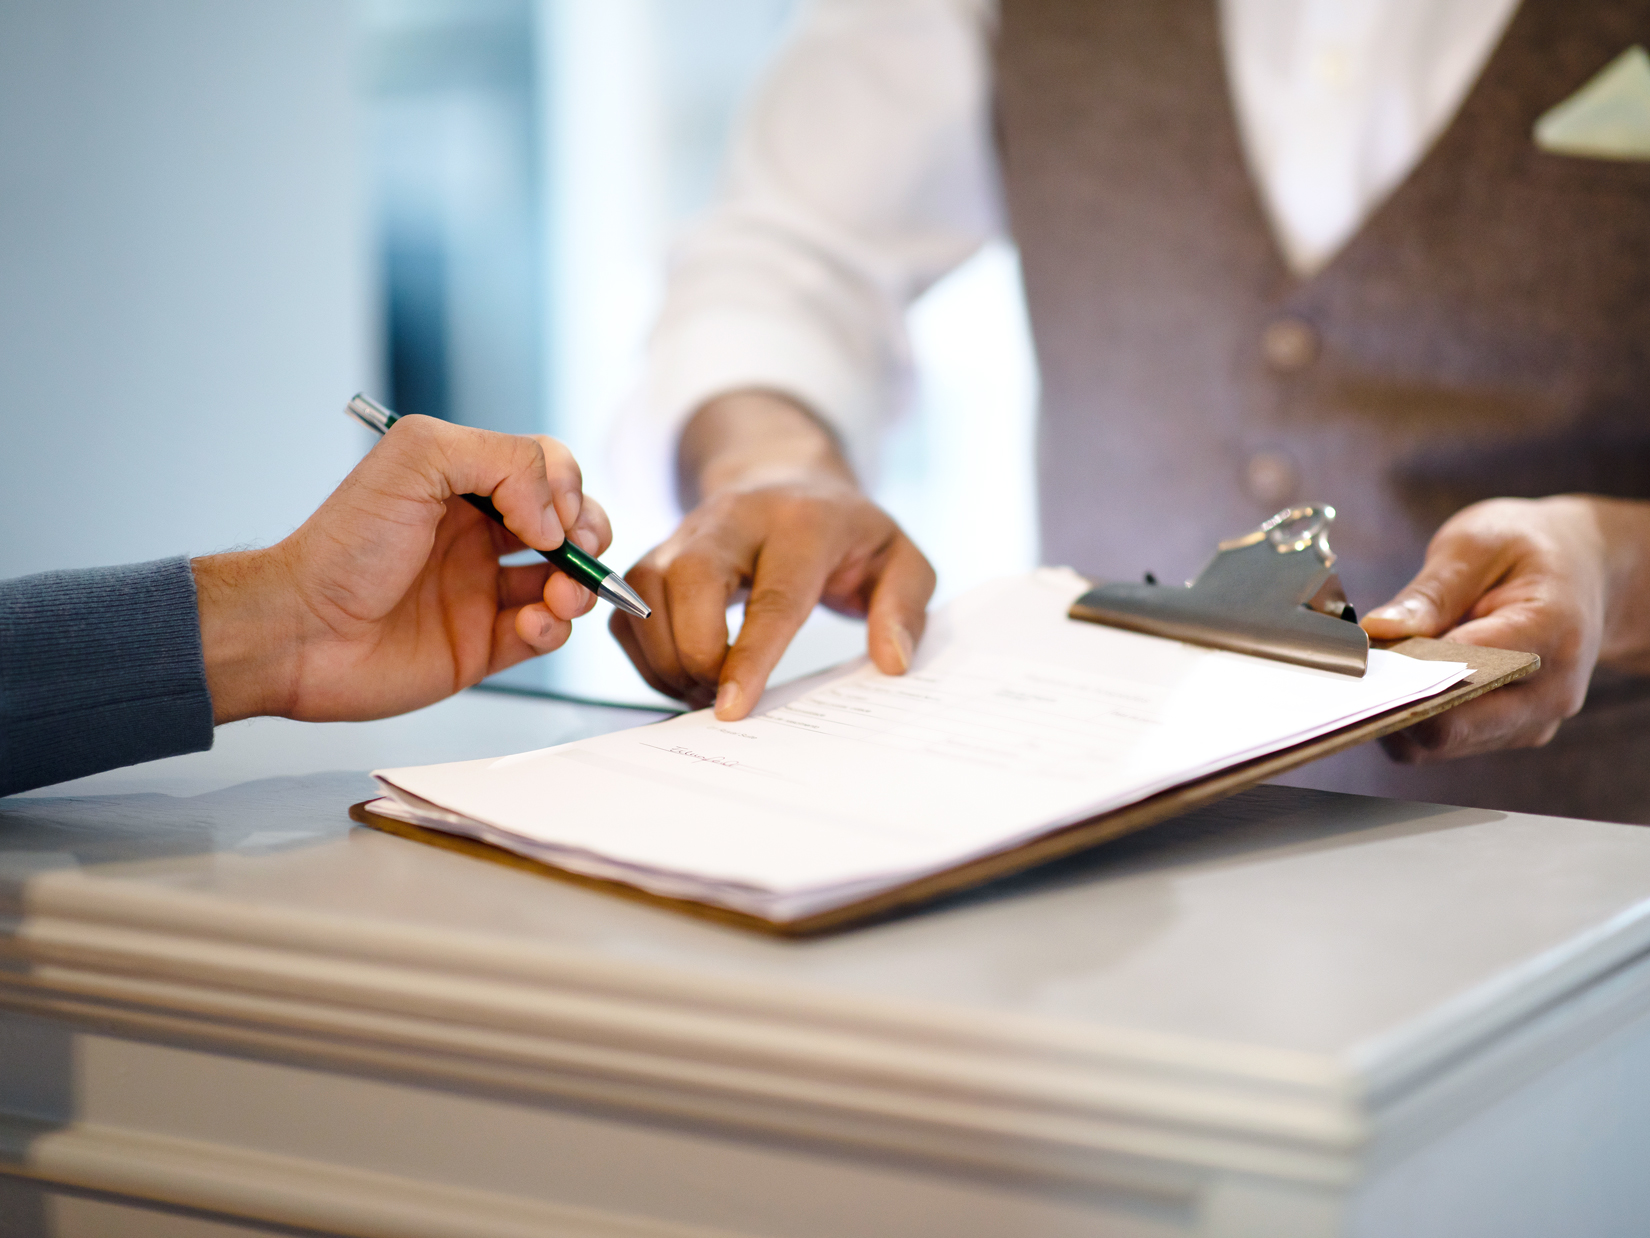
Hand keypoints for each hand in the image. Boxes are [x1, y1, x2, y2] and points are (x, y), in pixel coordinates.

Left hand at [194, 415, 611, 723]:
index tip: (544, 515)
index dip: (563, 488)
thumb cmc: (345, 543)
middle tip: (578, 549)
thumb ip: (503, 460)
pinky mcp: (483, 646)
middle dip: (589, 534)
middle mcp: (478, 535)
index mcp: (464, 485)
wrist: (300, 630)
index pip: (545, 471)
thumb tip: (554, 518)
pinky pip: (545, 634)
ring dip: (581, 586)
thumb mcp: (418, 458)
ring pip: (567, 581)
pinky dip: (553, 628)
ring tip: (560, 596)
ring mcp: (482, 591)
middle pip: (568, 524)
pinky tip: (530, 624)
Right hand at [610, 391, 934, 717]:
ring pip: (645, 595)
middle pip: (688, 581)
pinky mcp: (655, 556)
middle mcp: (732, 520)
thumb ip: (904, 607)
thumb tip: (892, 662)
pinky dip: (647, 656)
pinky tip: (684, 674)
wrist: (786, 480)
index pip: (772, 597)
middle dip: (696, 654)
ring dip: (667, 660)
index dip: (749, 658)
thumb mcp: (901, 559)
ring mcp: (685, 533)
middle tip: (720, 698)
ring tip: (704, 691)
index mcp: (802, 524)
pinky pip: (628, 612)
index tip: (733, 708)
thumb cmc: (847, 534)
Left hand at [1361, 495, 1649, 761]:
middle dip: (1395, 696)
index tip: (1364, 651)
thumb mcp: (1477, 545)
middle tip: (1358, 659)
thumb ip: (1430, 593)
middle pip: (1450, 725)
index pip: (1468, 671)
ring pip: (1437, 742)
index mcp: (1552, 632)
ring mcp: (1530, 722)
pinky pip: (1441, 742)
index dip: (1409, 668)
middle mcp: (1550, 692)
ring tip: (1384, 661)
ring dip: (1399, 708)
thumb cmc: (1525, 551)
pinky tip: (1400, 677)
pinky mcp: (1506, 734)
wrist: (1582, 572)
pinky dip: (1410, 715)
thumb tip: (1378, 631)